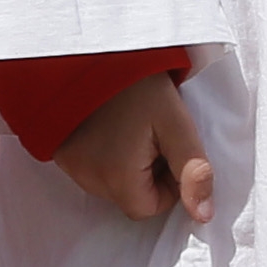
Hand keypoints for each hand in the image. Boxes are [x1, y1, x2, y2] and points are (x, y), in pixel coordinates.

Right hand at [55, 71, 218, 220]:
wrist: (90, 51)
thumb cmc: (136, 84)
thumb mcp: (175, 122)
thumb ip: (193, 169)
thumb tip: (205, 216)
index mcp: (116, 178)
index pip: (150, 208)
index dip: (167, 182)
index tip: (167, 145)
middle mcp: (87, 179)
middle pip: (129, 197)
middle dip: (147, 173)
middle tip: (150, 131)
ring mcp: (71, 166)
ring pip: (111, 183)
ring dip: (127, 163)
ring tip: (131, 124)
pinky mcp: (61, 153)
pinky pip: (91, 168)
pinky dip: (105, 154)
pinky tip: (111, 124)